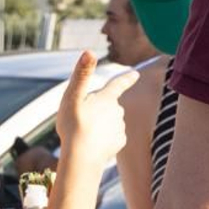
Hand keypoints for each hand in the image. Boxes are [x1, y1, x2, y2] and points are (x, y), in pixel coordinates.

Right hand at [55, 52, 138, 166]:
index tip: (135, 74)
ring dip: (99, 125)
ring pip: (109, 122)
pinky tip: (93, 144)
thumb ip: (82, 75)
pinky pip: (111, 137)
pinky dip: (103, 139)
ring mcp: (121, 126)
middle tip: (81, 120)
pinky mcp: (120, 142)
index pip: (118, 84)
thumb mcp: (72, 97)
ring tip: (84, 133)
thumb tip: (89, 52)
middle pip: (109, 106)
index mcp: (107, 98)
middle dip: (98, 110)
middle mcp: (118, 110)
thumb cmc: (73, 125)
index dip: (126, 79)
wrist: (82, 156)